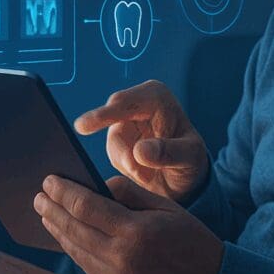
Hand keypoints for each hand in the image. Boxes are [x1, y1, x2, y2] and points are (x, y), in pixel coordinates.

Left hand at [34, 174, 223, 273]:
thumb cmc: (189, 238)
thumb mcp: (165, 205)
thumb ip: (129, 192)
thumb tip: (97, 186)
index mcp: (136, 232)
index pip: (86, 206)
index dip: (63, 192)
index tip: (49, 181)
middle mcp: (122, 260)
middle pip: (74, 229)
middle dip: (52, 210)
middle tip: (39, 196)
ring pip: (76, 251)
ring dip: (58, 230)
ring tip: (47, 214)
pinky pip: (88, 268)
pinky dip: (76, 249)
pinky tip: (69, 236)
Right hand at [75, 80, 208, 203]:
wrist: (186, 177)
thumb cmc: (191, 160)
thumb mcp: (189, 157)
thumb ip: (169, 152)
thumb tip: (140, 151)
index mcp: (156, 96)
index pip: (124, 102)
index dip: (103, 115)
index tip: (82, 127)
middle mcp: (138, 104)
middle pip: (110, 119)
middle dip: (123, 149)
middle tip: (135, 170)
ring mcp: (125, 122)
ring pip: (112, 141)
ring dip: (127, 162)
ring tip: (149, 175)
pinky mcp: (119, 140)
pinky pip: (113, 154)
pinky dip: (125, 166)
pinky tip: (142, 173)